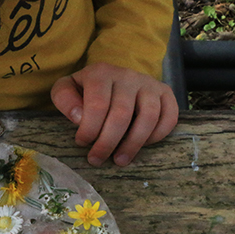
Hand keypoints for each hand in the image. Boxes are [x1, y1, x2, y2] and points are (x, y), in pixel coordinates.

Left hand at [51, 62, 178, 165]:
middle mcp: (128, 75)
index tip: (82, 143)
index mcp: (101, 73)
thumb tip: (79, 117)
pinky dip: (157, 136)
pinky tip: (141, 146)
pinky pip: (169, 117)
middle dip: (107, 143)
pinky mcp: (165, 93)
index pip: (98, 104)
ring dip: (133, 144)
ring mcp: (149, 84)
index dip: (89, 129)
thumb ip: (65, 99)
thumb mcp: (67, 88)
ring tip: (119, 160)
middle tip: (97, 160)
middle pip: (121, 114)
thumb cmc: (87, 90)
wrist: (112, 78)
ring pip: (148, 117)